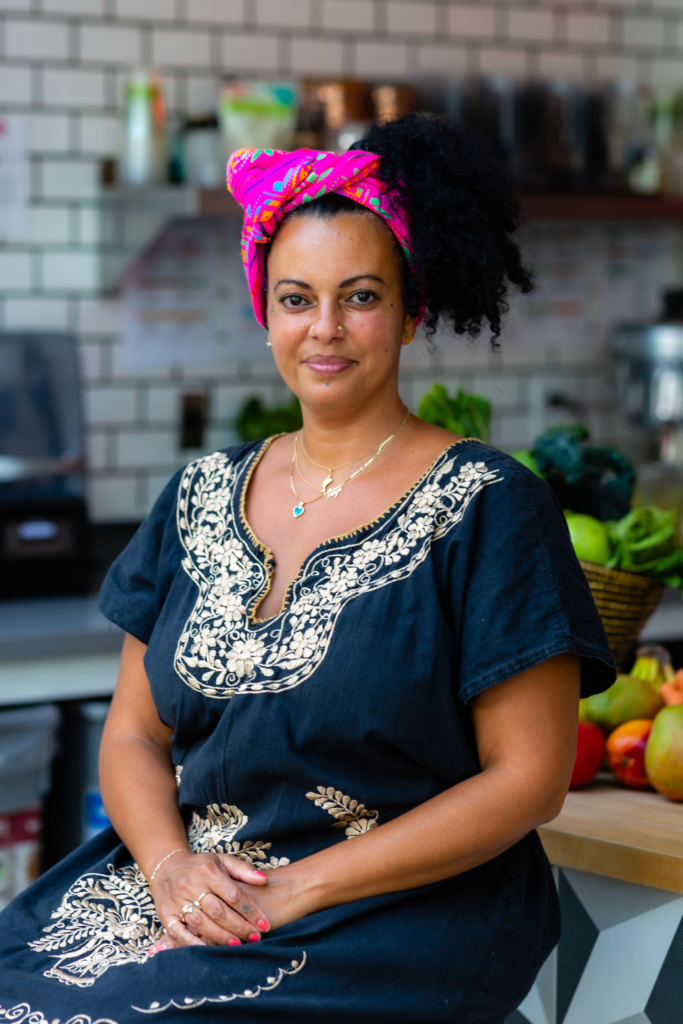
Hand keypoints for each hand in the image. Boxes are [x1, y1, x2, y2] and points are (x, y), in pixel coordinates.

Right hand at [148, 861, 308, 953]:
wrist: (167, 866)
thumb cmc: (201, 866)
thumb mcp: (222, 860)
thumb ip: (243, 870)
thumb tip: (264, 880)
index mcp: (208, 870)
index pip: (233, 894)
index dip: (250, 911)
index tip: (264, 924)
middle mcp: (191, 884)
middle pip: (218, 911)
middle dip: (239, 926)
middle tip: (255, 938)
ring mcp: (177, 900)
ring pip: (201, 922)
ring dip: (220, 936)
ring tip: (237, 945)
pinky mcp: (166, 913)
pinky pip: (178, 932)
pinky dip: (192, 943)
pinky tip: (206, 950)